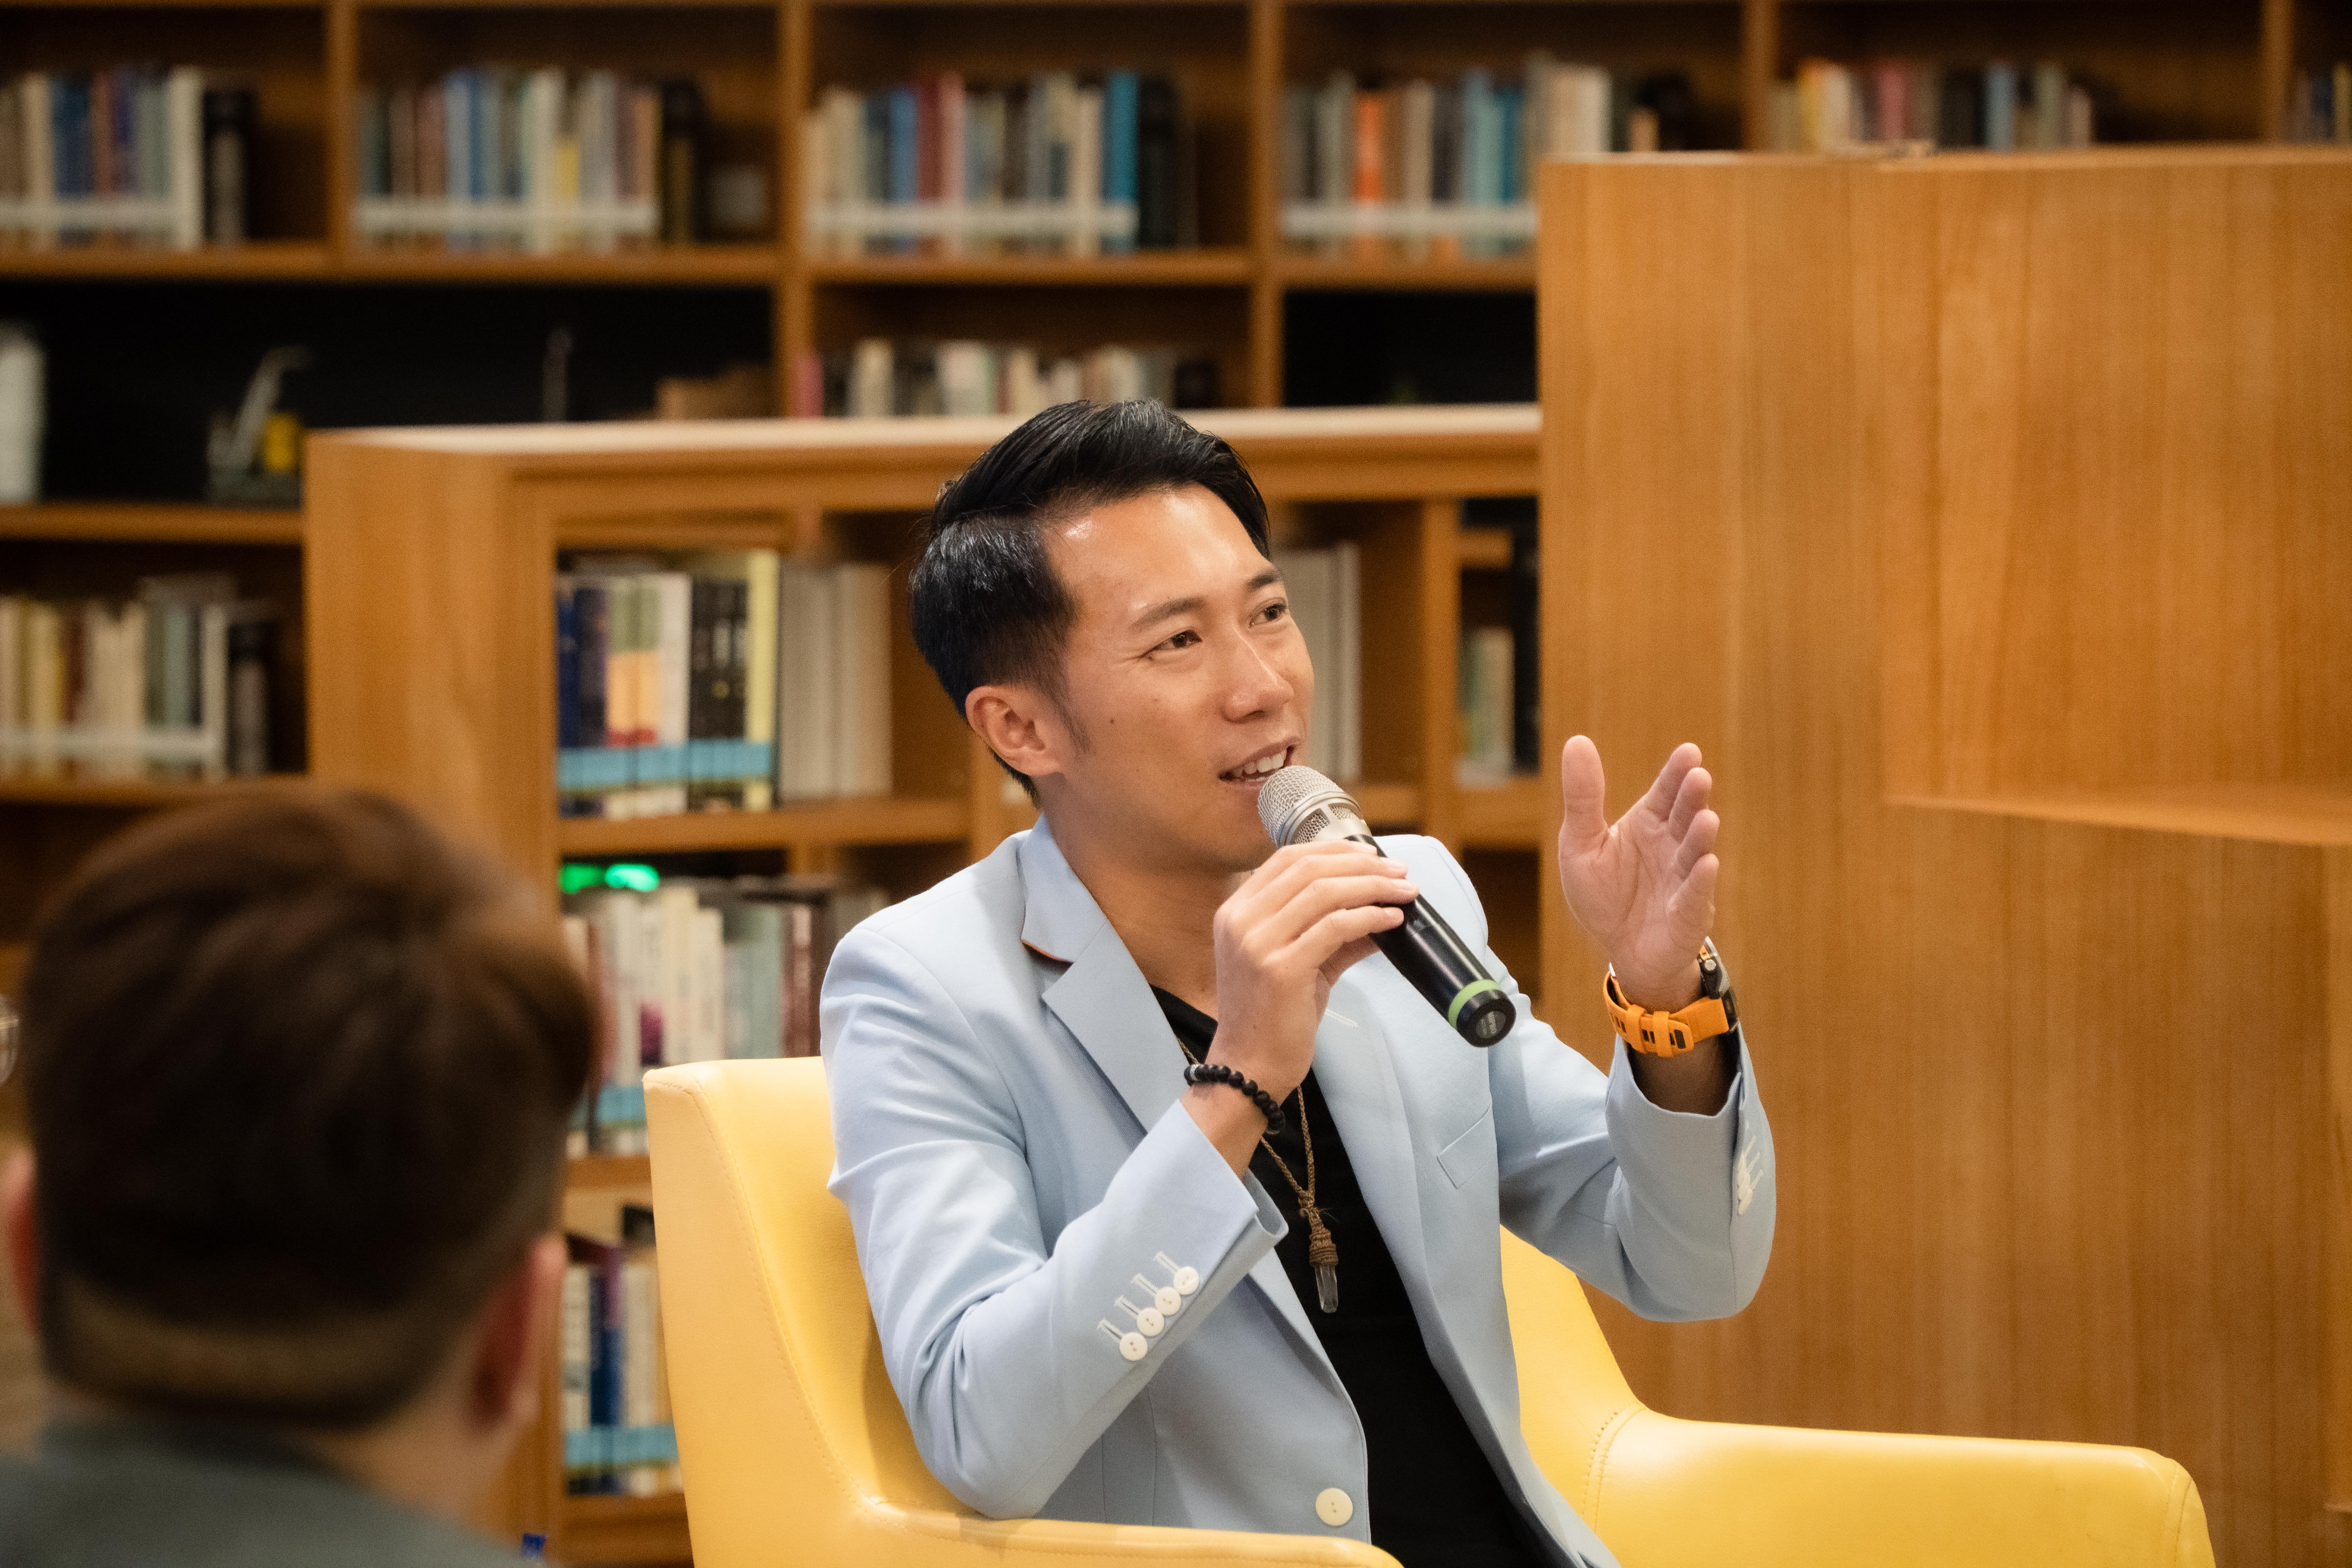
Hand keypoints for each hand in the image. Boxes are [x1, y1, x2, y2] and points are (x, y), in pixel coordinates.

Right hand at [1188, 842, 1412, 1172]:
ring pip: (1324, 892)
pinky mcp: (1281, 967)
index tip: (1371, 854)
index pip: (1287, 859)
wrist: (1247, 1067)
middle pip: (1308, 868)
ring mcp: (1257, 942)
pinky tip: (1391, 919)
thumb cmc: (1270, 1017)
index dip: (1334, 850)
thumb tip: (1381, 908)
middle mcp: (1241, 919)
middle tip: (1399, 872)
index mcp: (1236, 911)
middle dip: (1361, 864)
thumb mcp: (1296, 962)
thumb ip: (1330, 932)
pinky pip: (1334, 927)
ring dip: (1373, 886)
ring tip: (1405, 891)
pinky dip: (1369, 917)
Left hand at [1556, 738, 1718, 1009]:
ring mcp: (1684, 879)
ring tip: (1707, 817)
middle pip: (1684, 816)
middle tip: (1698, 776)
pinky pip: (1695, 896)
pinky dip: (1701, 882)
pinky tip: (1707, 864)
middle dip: (1692, 797)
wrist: (1620, 948)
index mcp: (1648, 824)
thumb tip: (1576, 741)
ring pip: (1694, 853)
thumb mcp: (1580, 843)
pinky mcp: (1688, 914)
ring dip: (1700, 836)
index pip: (1665, 792)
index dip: (1676, 773)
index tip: (1688, 752)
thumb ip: (1582, 798)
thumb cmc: (1604, 894)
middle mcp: (1672, 846)